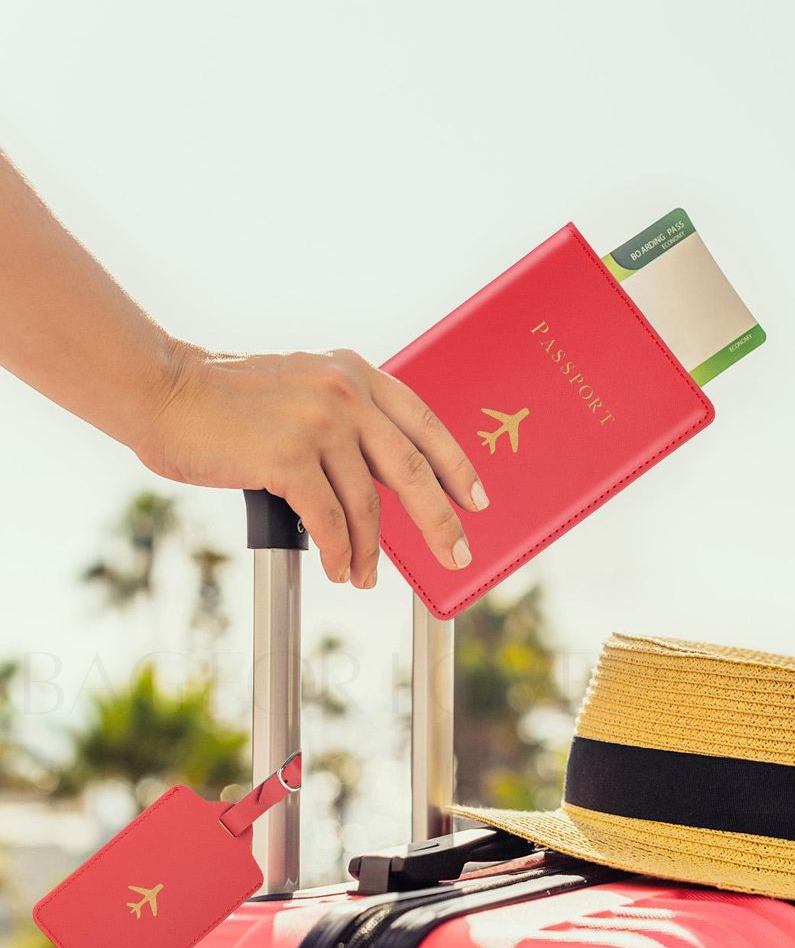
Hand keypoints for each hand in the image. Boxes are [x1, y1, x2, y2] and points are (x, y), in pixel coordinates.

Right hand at [136, 343, 488, 588]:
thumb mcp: (302, 387)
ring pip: (367, 503)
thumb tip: (384, 478)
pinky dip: (340, 552)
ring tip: (366, 575)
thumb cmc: (226, 398)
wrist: (164, 389)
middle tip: (456, 553)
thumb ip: (344, 417)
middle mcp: (345, 391)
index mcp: (354, 372)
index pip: (424, 423)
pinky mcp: (287, 456)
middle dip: (440, 518)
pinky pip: (330, 519)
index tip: (477, 500)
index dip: (456, 466)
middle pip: (413, 468)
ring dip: (371, 549)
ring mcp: (319, 422)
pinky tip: (340, 567)